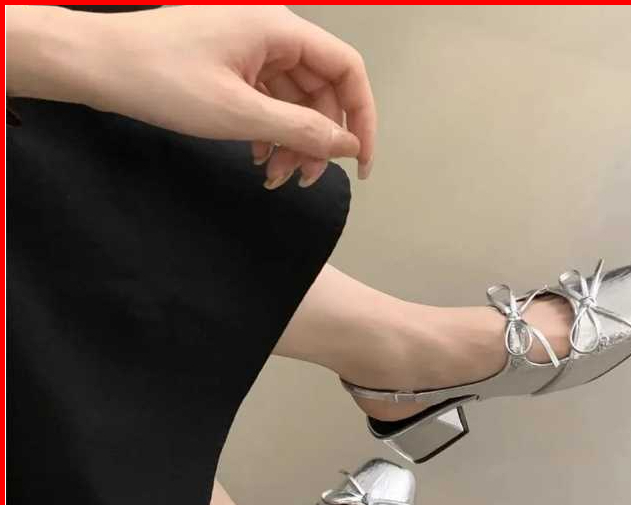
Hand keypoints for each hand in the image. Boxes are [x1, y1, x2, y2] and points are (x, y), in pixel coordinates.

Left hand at [6, 5, 375, 186]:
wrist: (100, 66)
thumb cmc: (162, 79)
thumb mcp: (240, 113)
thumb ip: (302, 130)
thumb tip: (348, 145)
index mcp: (280, 30)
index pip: (347, 70)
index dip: (362, 117)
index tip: (359, 161)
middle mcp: (272, 34)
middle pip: (321, 91)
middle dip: (318, 140)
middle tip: (303, 180)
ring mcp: (251, 49)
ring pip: (295, 102)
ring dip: (292, 143)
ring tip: (274, 177)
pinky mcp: (234, 65)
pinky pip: (270, 101)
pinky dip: (271, 133)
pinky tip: (258, 158)